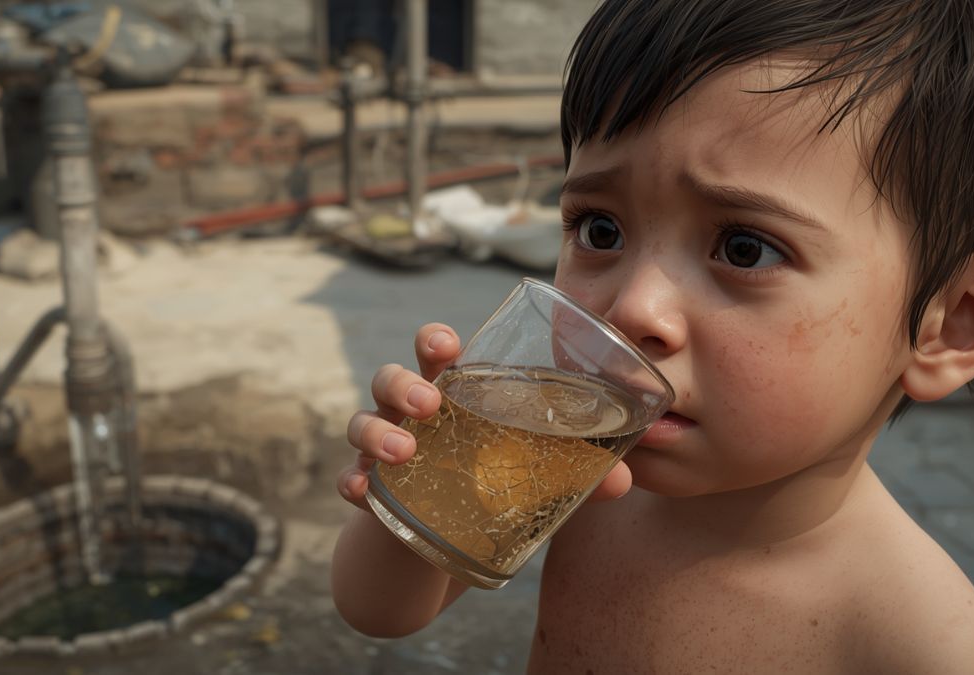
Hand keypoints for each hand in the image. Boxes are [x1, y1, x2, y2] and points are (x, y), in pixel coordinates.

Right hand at [338, 323, 633, 509]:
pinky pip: (349, 481)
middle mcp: (410, 416)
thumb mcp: (529, 478)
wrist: (438, 548)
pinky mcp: (371, 494)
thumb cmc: (486, 487)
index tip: (447, 343)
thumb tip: (624, 480)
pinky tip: (362, 492)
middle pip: (390, 378)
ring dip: (377, 431)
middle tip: (429, 403)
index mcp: (453, 397)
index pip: (435, 353)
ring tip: (404, 451)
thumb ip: (574, 473)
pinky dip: (352, 483)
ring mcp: (384, 453)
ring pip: (361, 422)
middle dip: (403, 382)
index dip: (435, 341)